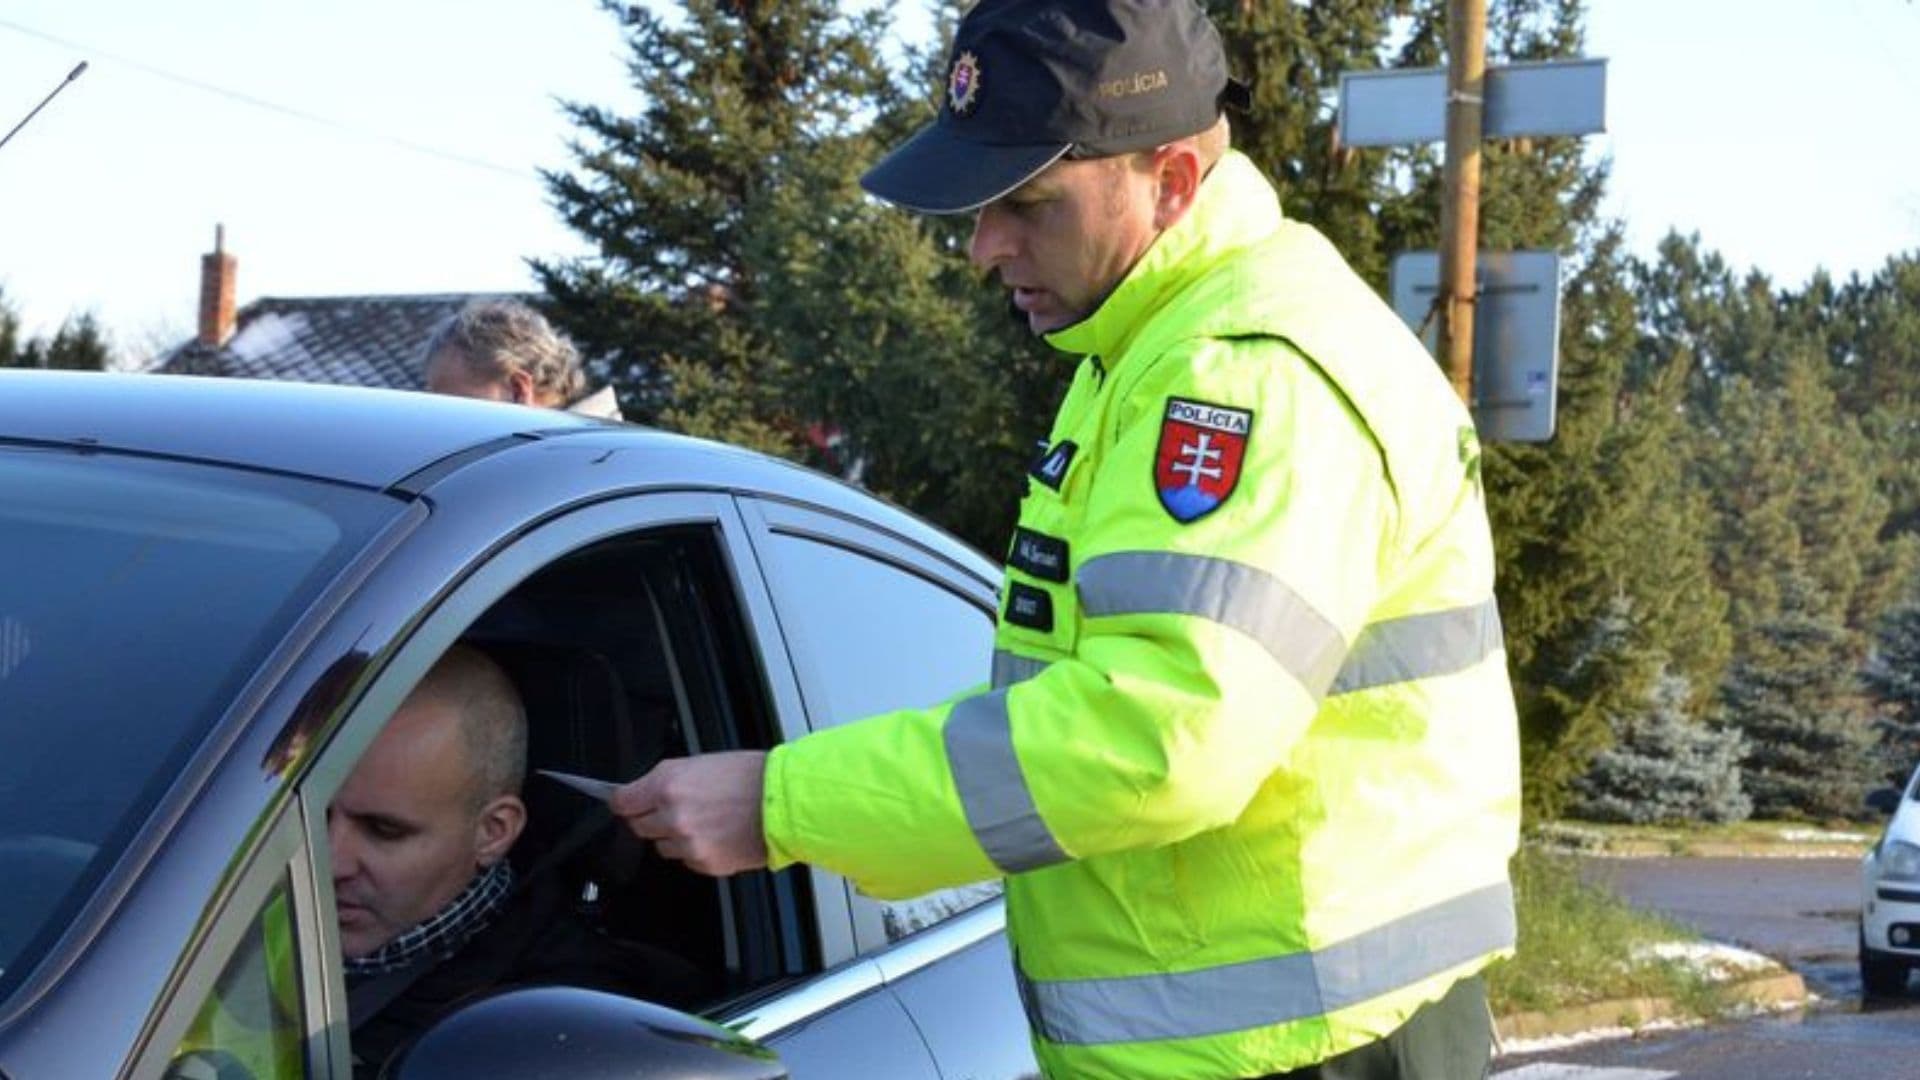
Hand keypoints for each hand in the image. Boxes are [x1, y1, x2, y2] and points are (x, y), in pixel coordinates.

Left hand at [611, 751, 768, 875]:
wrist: (785, 802)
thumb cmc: (752, 776)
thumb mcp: (702, 763)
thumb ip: (668, 780)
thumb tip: (644, 793)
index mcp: (668, 785)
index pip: (622, 801)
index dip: (624, 801)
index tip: (625, 803)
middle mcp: (672, 816)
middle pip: (638, 826)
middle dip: (651, 818)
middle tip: (674, 809)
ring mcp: (687, 843)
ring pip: (662, 846)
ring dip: (674, 836)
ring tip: (703, 821)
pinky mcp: (704, 863)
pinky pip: (686, 860)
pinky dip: (695, 850)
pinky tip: (716, 834)